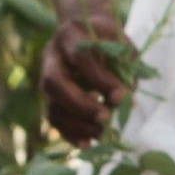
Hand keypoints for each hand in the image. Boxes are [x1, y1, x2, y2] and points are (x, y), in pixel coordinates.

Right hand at [42, 13, 130, 144]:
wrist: (84, 31)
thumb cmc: (107, 38)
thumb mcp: (120, 43)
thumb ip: (124, 67)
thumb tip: (127, 100)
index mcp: (70, 35)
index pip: (81, 57)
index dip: (100, 78)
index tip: (121, 95)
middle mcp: (52, 57)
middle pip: (55, 83)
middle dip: (81, 104)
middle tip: (106, 118)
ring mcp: (46, 77)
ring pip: (52, 105)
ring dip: (77, 124)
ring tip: (102, 133)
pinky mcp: (50, 96)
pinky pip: (53, 118)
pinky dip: (70, 134)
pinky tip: (88, 143)